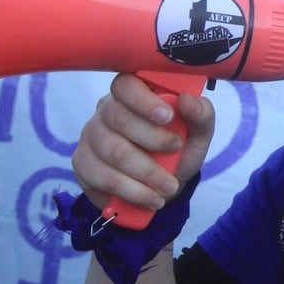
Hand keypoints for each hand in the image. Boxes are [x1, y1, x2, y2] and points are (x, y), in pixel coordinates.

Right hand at [72, 74, 215, 211]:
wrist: (162, 187)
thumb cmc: (178, 150)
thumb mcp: (198, 133)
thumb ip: (200, 114)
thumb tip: (186, 99)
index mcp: (134, 94)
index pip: (126, 84)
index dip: (144, 100)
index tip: (168, 117)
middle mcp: (106, 110)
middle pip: (119, 118)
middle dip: (153, 140)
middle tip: (176, 153)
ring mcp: (91, 136)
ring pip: (113, 151)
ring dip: (146, 173)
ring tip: (169, 187)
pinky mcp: (82, 163)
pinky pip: (103, 177)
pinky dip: (132, 191)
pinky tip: (151, 198)